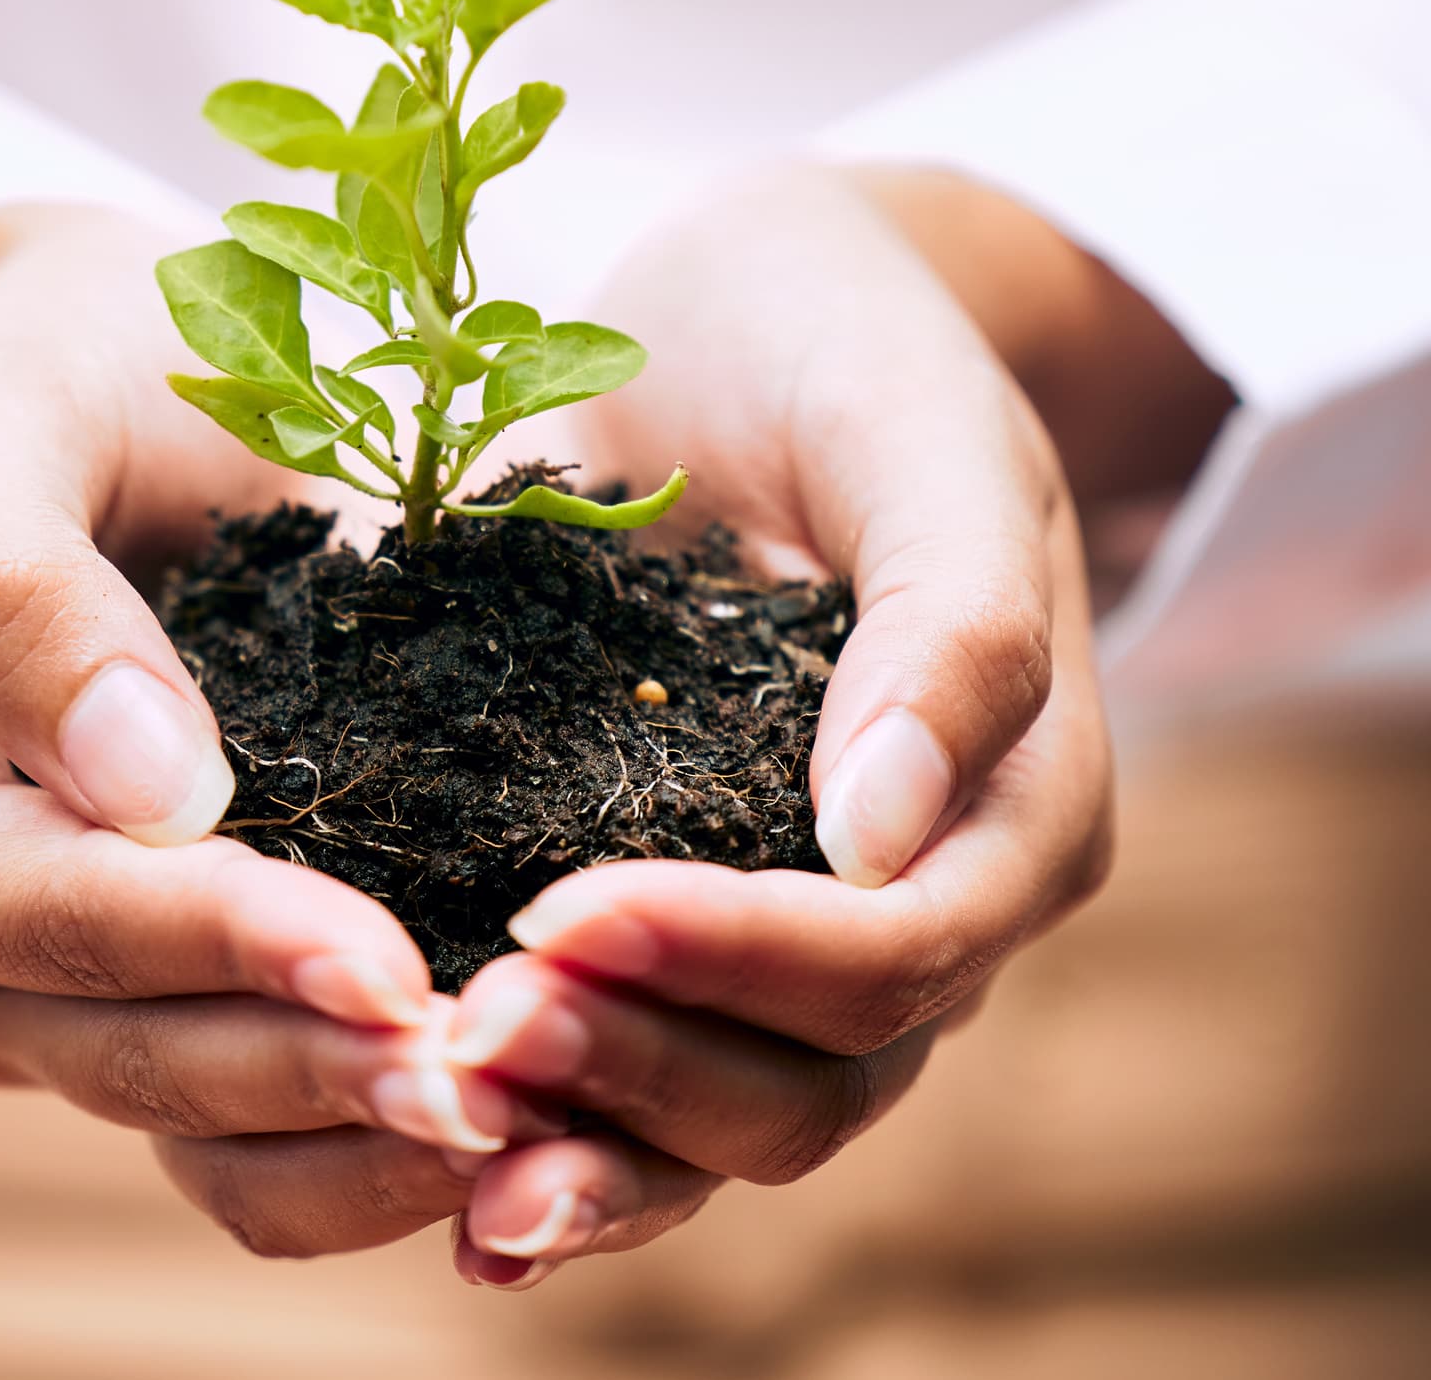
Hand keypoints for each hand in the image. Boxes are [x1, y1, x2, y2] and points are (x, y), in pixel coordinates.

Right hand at [0, 208, 535, 1255]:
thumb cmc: (57, 372)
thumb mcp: (3, 422)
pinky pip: (269, 1112)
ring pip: (210, 1125)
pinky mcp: (186, 985)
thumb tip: (134, 787)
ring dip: (361, 1139)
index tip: (385, 962)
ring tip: (526, 1116)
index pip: (54, 913)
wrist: (120, 381)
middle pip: (138, 1053)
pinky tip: (513, 1110)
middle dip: (315, 1067)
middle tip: (495, 1077)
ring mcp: (70, 989)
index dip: (217, 944)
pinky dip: (373, 1136)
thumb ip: (23, 589)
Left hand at [433, 165, 1124, 1285]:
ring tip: (436, 1104)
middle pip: (812, 1071)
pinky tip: (437, 1138)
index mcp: (1014, 802)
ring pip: (728, 1107)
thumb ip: (950, 627)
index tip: (563, 913)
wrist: (766, 311)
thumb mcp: (920, 439)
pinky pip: (646, 1053)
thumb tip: (884, 834)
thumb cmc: (856, 347)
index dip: (739, 953)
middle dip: (642, 1067)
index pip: (896, 947)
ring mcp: (803, 917)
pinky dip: (561, 1118)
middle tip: (466, 1036)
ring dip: (587, 1131)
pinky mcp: (693, 900)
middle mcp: (922, 895)